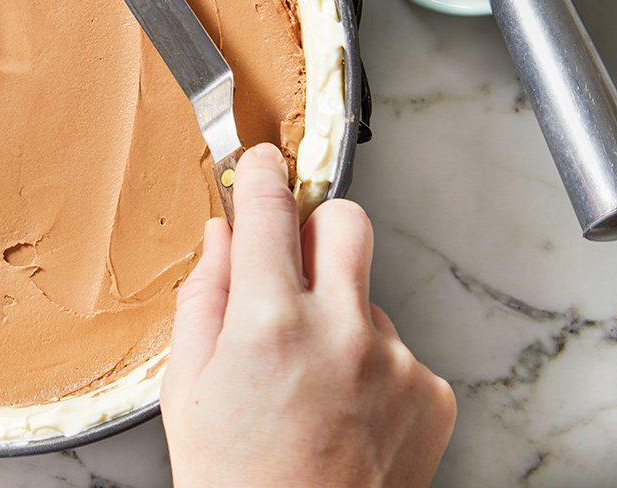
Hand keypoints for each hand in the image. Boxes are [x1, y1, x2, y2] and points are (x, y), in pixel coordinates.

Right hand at [162, 144, 455, 487]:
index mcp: (267, 323)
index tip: (262, 162)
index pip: (268, 209)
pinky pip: (397, 348)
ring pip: (368, 294)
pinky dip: (370, 365)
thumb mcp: (186, 390)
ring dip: (339, 313)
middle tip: (291, 263)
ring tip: (309, 380)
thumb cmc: (235, 482)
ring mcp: (395, 362)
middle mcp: (341, 330)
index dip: (262, 172)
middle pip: (346, 222)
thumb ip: (203, 298)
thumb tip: (221, 238)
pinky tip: (342, 408)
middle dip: (316, 227)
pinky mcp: (430, 393)